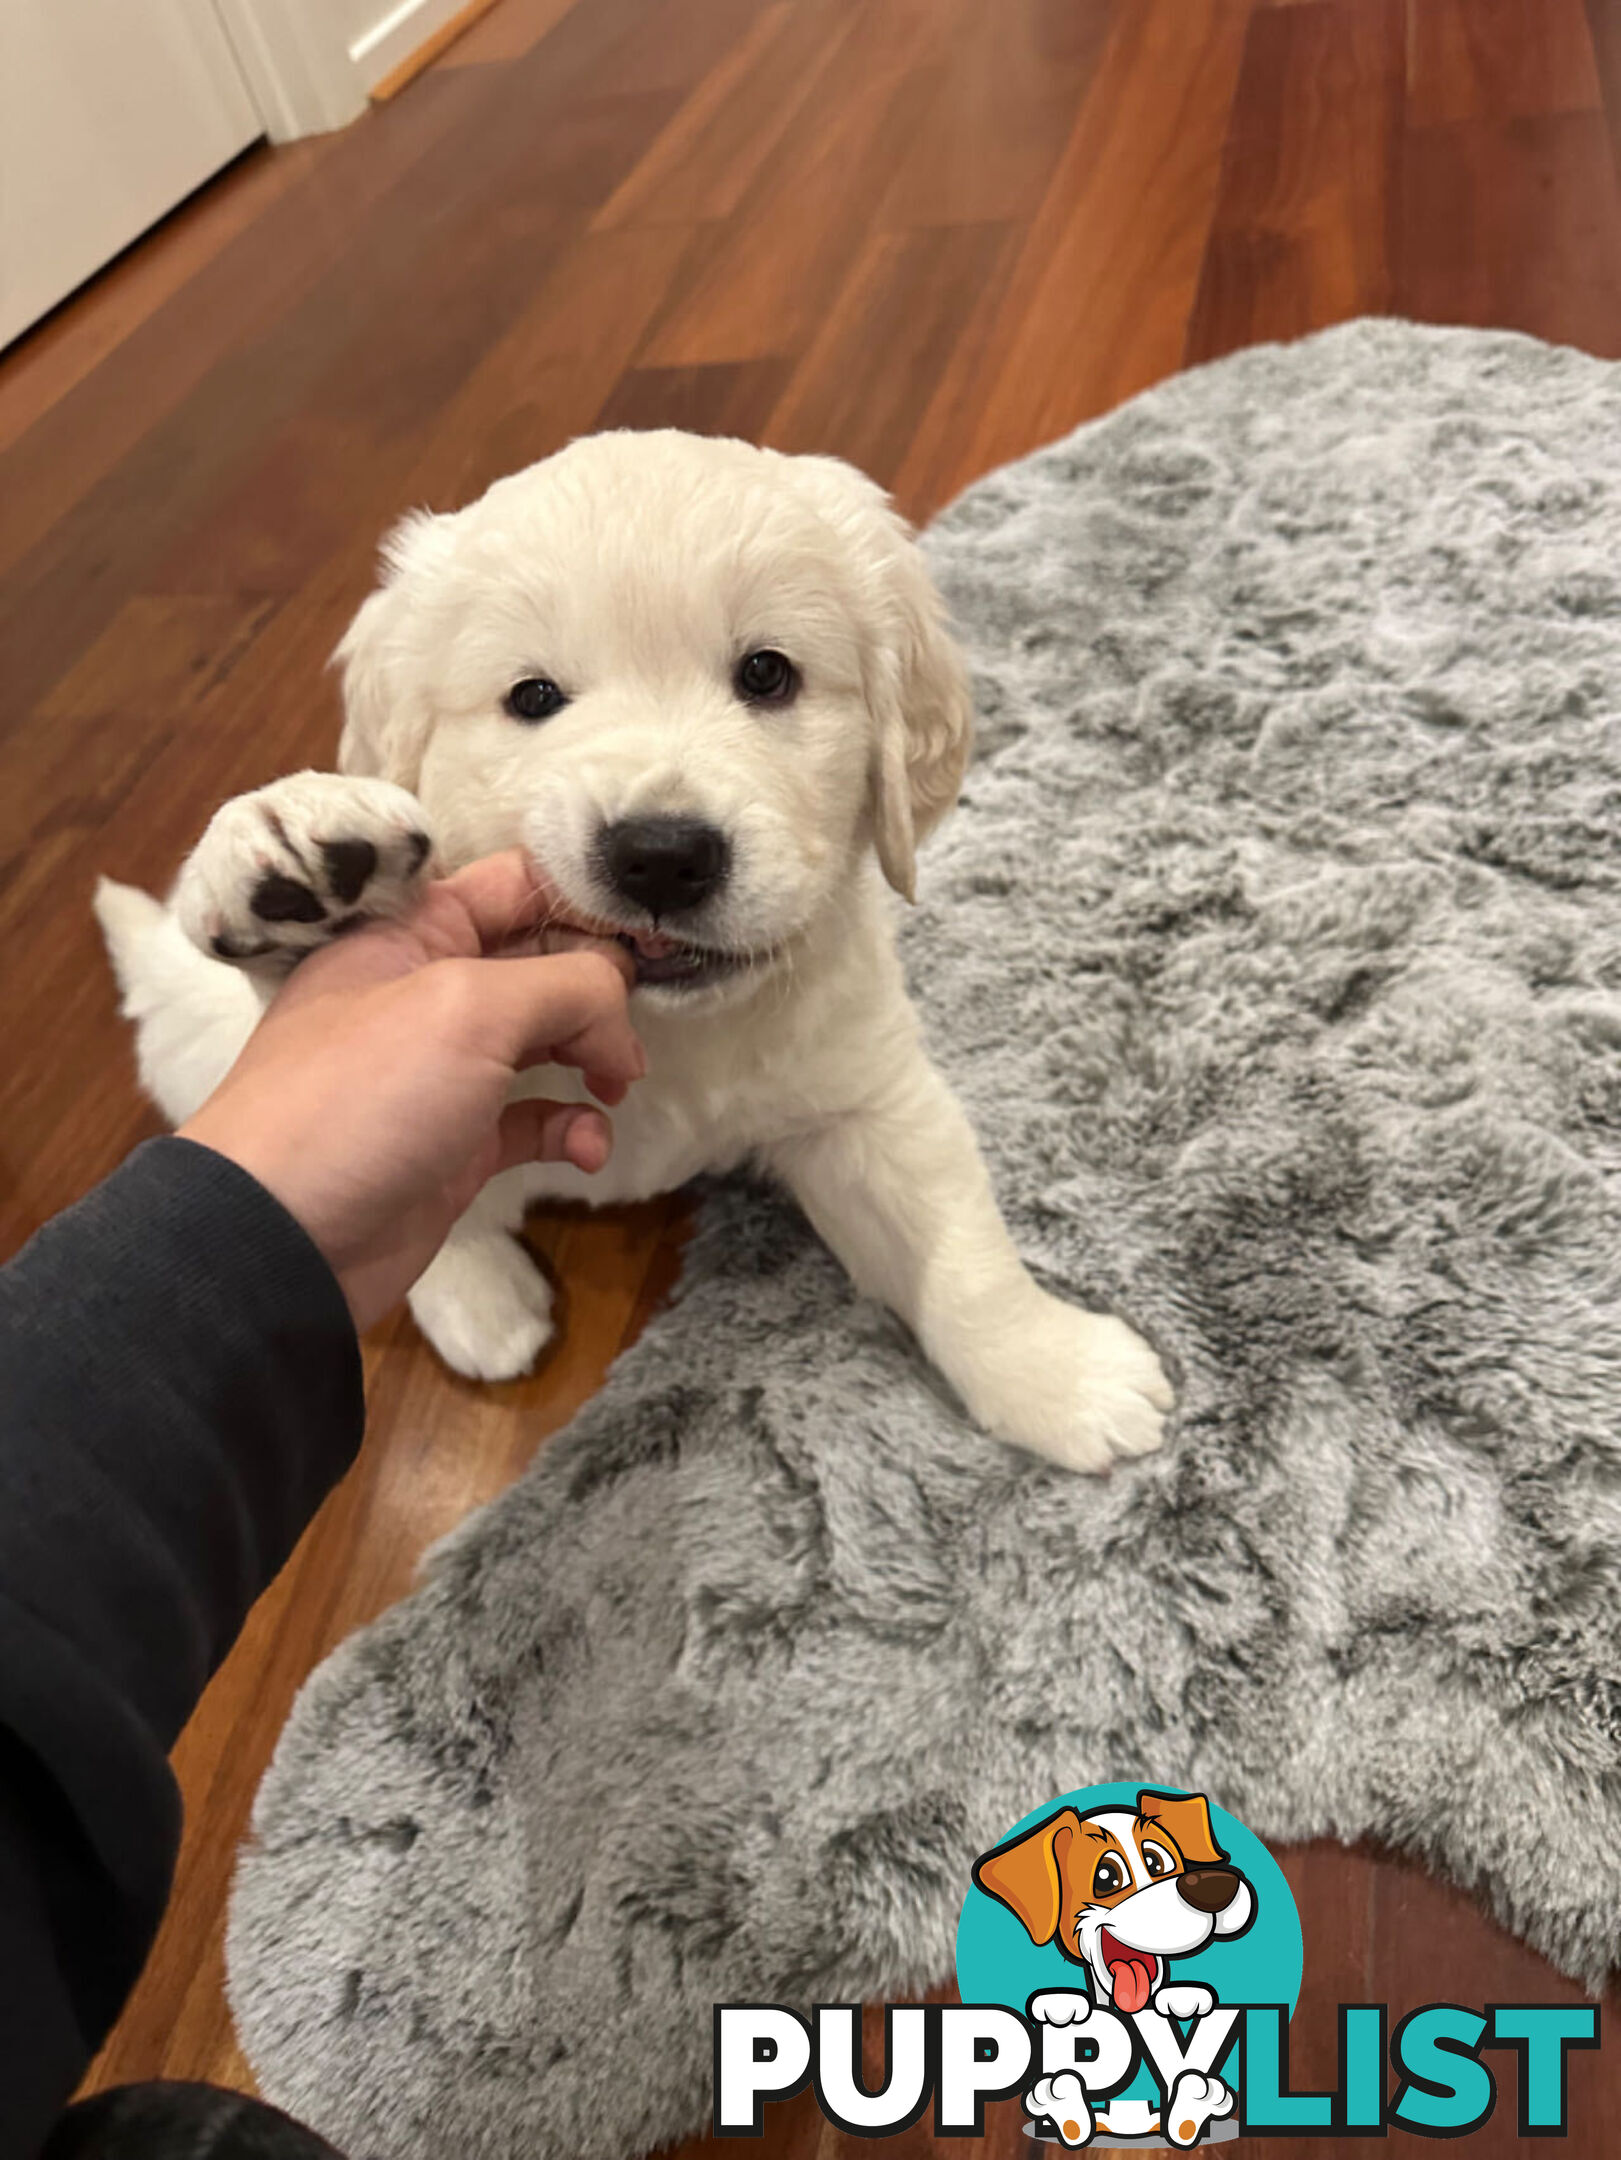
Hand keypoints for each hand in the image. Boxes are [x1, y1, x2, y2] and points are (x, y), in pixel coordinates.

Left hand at [179, 849, 642, 1330]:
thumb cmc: (362, 1098)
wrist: (282, 1238)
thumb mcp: (468, 1009)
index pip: (517, 885)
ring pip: (546, 1042)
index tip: (653, 930)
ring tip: (617, 1084)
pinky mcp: (458, 1146)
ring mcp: (443, 1073)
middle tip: (635, 1022)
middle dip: (600, 988)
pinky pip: (536, 1120)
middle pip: (541, 962)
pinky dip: (572, 1128)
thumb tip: (618, 1014)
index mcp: (410, 932)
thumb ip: (565, 984)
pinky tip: (586, 1147)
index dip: (586, 900)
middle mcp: (427, 992)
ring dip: (595, 1058)